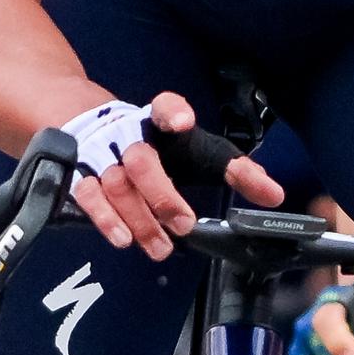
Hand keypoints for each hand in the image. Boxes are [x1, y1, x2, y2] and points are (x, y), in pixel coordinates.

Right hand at [68, 90, 282, 259]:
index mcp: (158, 123)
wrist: (83, 123)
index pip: (165, 107)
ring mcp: (99, 154)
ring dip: (141, 219)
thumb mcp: (197, 152)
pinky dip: (106, 220)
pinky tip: (123, 239)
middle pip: (142, 160)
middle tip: (184, 224)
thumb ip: (235, 172)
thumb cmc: (157, 147)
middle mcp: (127, 134)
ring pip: (117, 184)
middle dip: (163, 195)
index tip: (182, 122)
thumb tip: (275, 195)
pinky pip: (87, 196)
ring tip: (161, 247)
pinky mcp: (78, 173)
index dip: (172, 112)